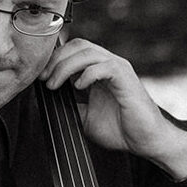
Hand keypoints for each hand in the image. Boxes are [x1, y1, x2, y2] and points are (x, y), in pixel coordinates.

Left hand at [40, 38, 186, 179]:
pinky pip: (104, 66)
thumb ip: (70, 105)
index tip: (40, 77)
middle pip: (78, 46)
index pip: (74, 51)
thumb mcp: (85, 117)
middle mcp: (109, 65)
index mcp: (99, 71)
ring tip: (55, 84)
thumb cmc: (121, 130)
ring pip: (88, 53)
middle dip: (56, 60)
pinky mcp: (126, 78)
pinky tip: (78, 87)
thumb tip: (47, 100)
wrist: (145, 141)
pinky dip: (87, 74)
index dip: (54, 59)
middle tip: (44, 79)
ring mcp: (119, 69)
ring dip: (66, 67)